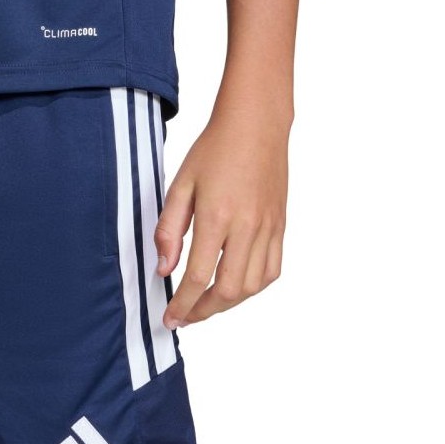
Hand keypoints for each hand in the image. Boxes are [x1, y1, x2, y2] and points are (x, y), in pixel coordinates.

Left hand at [155, 100, 288, 326]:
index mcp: (217, 216)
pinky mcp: (280, 226)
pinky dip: (252, 288)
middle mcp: (247, 226)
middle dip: (203, 311)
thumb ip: (169, 229)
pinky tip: (235, 287)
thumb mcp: (180, 185)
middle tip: (185, 316)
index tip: (170, 318)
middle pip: (228, 290)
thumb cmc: (215, 150)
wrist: (256, 124)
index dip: (182, 305)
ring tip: (206, 304)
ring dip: (228, 303)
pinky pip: (271, 271)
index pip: (197, 276)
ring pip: (252, 286)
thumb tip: (164, 269)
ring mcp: (268, 228)